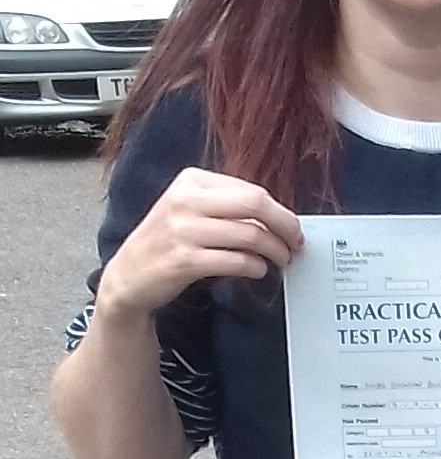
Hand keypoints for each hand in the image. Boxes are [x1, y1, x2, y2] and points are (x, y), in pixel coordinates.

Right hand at [96, 167, 303, 320]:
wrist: (127, 277)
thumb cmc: (166, 242)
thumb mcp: (189, 210)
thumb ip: (227, 206)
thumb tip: (276, 216)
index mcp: (192, 181)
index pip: (252, 191)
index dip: (281, 212)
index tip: (293, 228)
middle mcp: (185, 201)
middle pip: (255, 205)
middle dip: (285, 226)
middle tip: (295, 244)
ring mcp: (182, 230)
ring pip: (250, 235)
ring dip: (274, 251)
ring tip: (280, 261)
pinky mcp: (183, 261)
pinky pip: (235, 261)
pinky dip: (255, 267)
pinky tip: (258, 270)